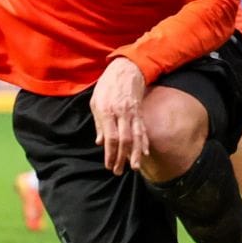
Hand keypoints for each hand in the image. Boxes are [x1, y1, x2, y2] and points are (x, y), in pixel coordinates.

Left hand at [90, 57, 149, 174]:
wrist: (126, 70)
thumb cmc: (107, 86)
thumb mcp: (96, 102)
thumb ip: (98, 123)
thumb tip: (100, 142)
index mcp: (107, 111)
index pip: (110, 137)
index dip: (110, 153)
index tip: (109, 165)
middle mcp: (121, 114)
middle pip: (123, 140)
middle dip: (121, 158)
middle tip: (118, 172)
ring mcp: (132, 113)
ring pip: (136, 137)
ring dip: (135, 154)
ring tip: (135, 167)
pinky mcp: (139, 112)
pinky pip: (143, 130)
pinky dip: (144, 142)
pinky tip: (145, 153)